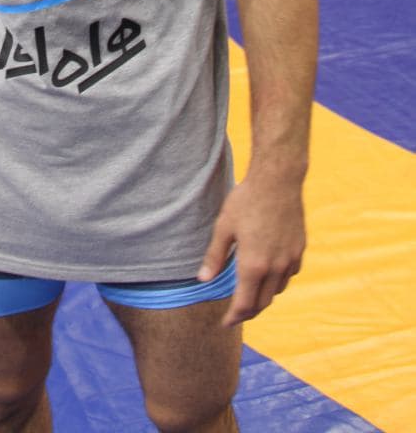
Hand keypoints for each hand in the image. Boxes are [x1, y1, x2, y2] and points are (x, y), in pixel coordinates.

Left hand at [197, 170, 305, 327]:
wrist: (278, 181)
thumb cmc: (246, 200)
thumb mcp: (224, 227)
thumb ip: (215, 257)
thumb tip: (203, 279)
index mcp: (253, 266)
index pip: (244, 305)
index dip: (233, 317)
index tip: (225, 323)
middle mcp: (274, 268)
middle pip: (262, 303)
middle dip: (248, 312)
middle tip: (235, 314)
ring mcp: (290, 260)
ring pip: (277, 291)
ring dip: (263, 297)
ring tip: (250, 294)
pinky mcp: (299, 250)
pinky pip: (288, 275)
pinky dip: (277, 281)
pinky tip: (268, 273)